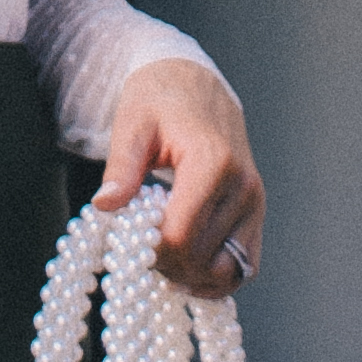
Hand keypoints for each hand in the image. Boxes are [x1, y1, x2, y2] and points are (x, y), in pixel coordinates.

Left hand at [96, 58, 261, 298]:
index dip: (151, 251)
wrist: (195, 84)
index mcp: (212, 162)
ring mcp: (255, 201)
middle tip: (140, 249)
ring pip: (228, 270)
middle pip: (203, 258)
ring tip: (163, 258)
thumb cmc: (160, 100)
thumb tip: (104, 205)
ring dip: (193, 276)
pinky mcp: (257, 212)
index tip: (129, 241)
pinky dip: (217, 277)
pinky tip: (188, 268)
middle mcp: (243, 185)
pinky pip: (245, 265)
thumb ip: (121, 167)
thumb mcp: (132, 124)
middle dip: (166, 265)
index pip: (182, 236)